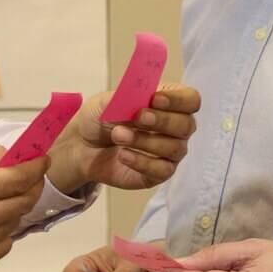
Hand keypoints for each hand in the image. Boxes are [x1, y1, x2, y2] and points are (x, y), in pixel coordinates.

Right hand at [0, 145, 48, 271]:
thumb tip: (13, 156)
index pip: (18, 178)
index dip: (36, 167)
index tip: (42, 161)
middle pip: (23, 202)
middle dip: (32, 186)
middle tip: (29, 178)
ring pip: (14, 223)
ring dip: (15, 208)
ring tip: (1, 199)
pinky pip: (3, 245)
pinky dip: (3, 231)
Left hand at [48, 84, 199, 192]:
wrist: (82, 145)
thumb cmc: (101, 118)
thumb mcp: (107, 101)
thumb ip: (127, 97)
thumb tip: (144, 97)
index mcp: (168, 103)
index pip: (190, 99)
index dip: (178, 99)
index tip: (154, 99)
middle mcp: (175, 128)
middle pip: (186, 125)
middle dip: (162, 120)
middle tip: (137, 117)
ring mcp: (169, 152)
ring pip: (174, 148)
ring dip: (145, 140)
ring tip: (118, 135)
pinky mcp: (158, 173)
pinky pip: (162, 170)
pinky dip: (142, 161)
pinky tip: (123, 155)